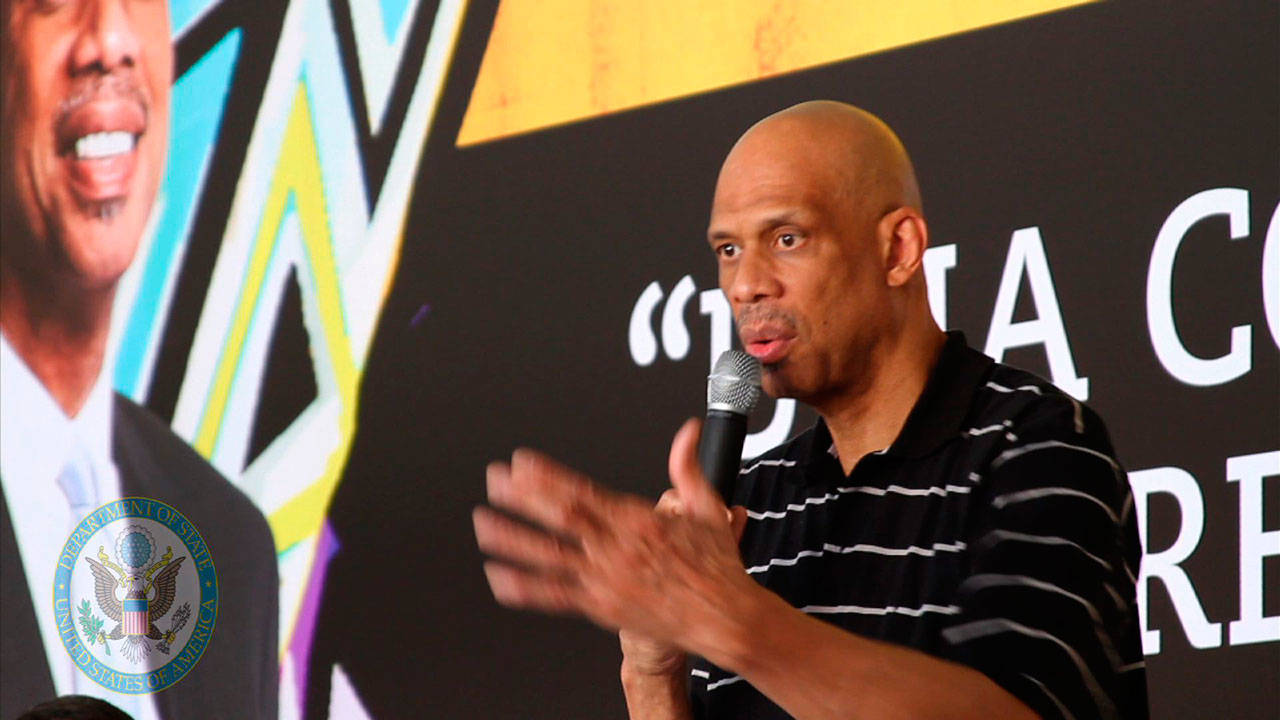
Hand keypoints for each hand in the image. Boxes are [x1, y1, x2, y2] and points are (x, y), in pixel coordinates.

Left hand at [473, 418, 754, 657]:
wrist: (726, 619)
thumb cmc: (717, 568)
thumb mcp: (708, 507)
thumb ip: (688, 467)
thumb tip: (687, 432)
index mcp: (640, 521)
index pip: (584, 493)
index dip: (549, 477)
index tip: (522, 462)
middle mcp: (617, 550)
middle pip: (561, 519)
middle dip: (523, 498)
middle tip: (494, 481)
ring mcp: (605, 581)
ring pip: (550, 557)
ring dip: (513, 540)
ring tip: (484, 524)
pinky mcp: (601, 608)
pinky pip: (555, 597)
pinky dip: (524, 588)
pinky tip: (499, 577)